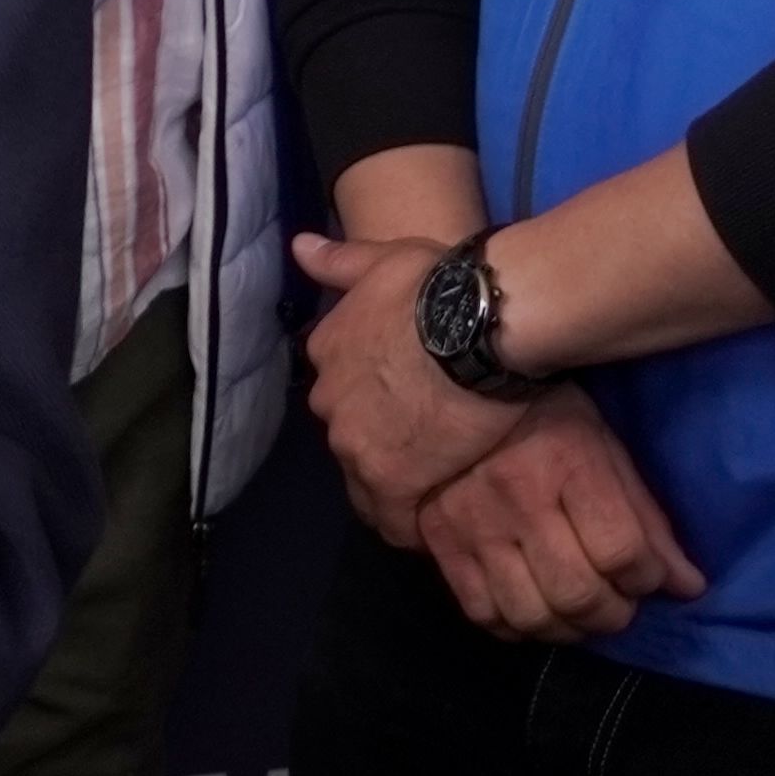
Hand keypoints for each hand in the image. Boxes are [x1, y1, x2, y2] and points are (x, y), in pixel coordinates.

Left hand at [290, 223, 522, 531]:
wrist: (476, 326)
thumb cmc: (436, 285)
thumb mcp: (383, 260)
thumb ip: (341, 262)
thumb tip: (298, 247)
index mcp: (327, 349)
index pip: (342, 386)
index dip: (372, 400)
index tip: (402, 406)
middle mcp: (329, 400)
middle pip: (352, 432)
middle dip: (381, 443)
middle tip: (425, 448)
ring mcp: (355, 443)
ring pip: (367, 476)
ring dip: (393, 485)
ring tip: (431, 492)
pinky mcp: (391, 480)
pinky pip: (393, 517)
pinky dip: (409, 524)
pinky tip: (431, 528)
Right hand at [418, 382, 702, 641]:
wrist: (456, 383)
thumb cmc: (547, 416)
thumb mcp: (607, 449)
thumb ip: (648, 519)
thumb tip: (688, 586)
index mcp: (569, 464)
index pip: (622, 552)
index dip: (647, 580)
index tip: (647, 578)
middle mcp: (519, 499)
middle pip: (578, 593)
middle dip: (612, 614)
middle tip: (616, 605)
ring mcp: (474, 524)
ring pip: (529, 613)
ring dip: (567, 629)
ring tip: (578, 614)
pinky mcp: (441, 541)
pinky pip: (481, 612)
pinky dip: (515, 628)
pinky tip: (532, 610)